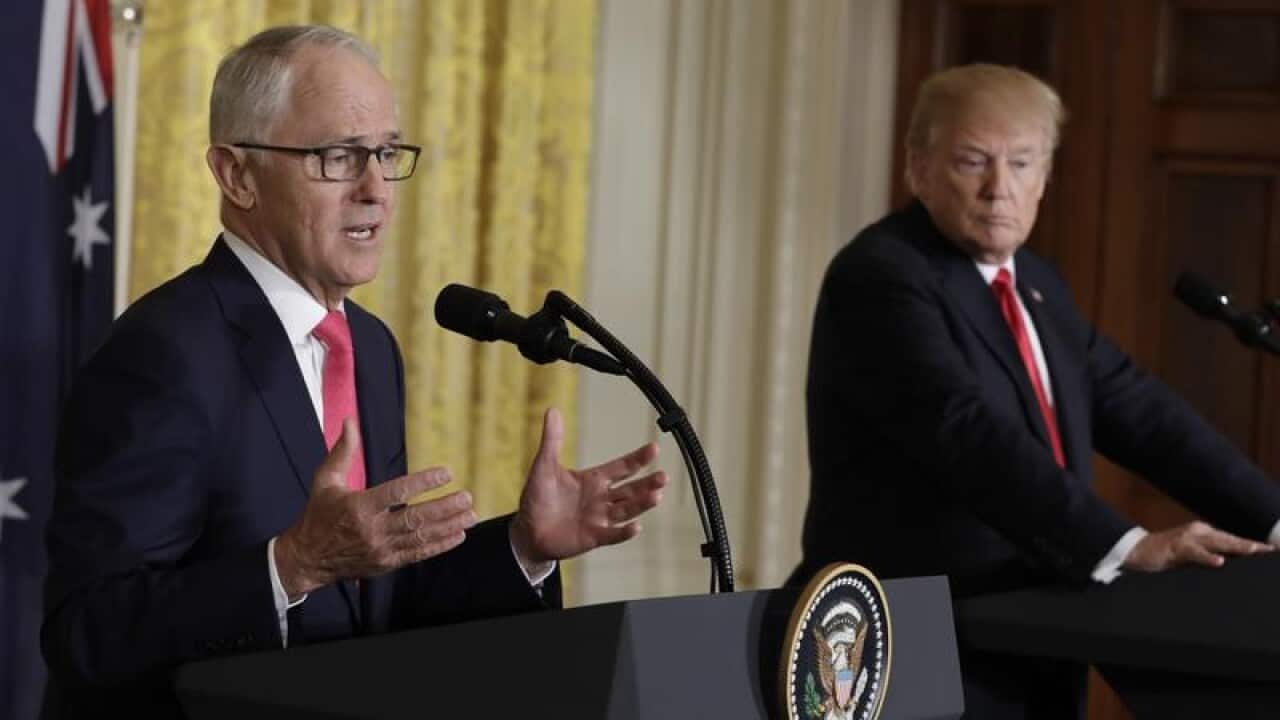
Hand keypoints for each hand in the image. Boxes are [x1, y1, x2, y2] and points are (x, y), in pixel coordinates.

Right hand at [274, 419, 477, 597]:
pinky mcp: (386, 564)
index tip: (447, 473)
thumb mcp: (325, 480)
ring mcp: (380, 549)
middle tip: (467, 497)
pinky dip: (439, 546)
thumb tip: (350, 421)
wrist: (308, 558)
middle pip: (415, 518)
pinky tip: (458, 535)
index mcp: (358, 507)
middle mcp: (371, 530)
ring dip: (448, 526)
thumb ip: (342, 451)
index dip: (423, 483)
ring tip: (470, 515)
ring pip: (420, 537)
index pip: (397, 493)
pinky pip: (417, 555)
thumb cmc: (318, 515)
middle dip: (444, 508)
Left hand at [510, 408, 665, 571]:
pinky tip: (636, 526)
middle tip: (664, 476)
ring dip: (641, 504)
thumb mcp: (544, 466)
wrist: (527, 531)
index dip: (638, 458)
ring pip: (626, 510)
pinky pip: (612, 535)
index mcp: (594, 480)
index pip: (621, 467)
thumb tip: (552, 410)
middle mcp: (601, 498)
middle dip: (648, 483)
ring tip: (657, 496)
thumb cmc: (538, 497)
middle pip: (631, 489)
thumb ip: (552, 440)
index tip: (654, 448)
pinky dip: (624, 532)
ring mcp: (599, 519)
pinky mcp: (592, 537)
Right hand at [1123, 520, 1273, 572]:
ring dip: (1235, 546)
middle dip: (1249, 544)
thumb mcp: (1192, 554)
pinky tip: (1219, 562)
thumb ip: (1210, 554)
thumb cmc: (1165, 554)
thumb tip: (1232, 560)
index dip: (1251, 544)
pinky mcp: (1175, 548)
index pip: (1232, 539)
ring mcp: (1187, 538)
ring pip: (1215, 542)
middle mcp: (1198, 531)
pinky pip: (1194, 553)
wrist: (1137, 551)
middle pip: (1228, 539)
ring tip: (1253, 550)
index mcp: (1203, 533)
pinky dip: (1207, 558)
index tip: (1272, 550)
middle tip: (1269, 549)